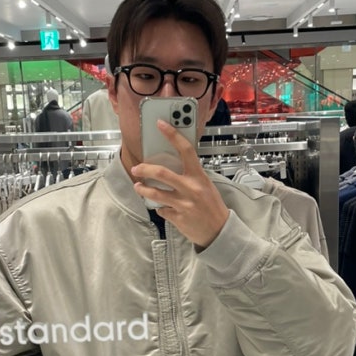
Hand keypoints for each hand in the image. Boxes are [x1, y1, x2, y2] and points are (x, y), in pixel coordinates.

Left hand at [132, 120, 228, 248]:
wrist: (219, 231)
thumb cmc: (212, 206)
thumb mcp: (205, 185)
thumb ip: (190, 175)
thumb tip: (171, 163)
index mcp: (199, 176)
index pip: (185, 150)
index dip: (172, 135)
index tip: (160, 124)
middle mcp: (191, 189)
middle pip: (162, 173)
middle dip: (144, 169)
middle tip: (137, 169)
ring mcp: (183, 204)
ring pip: (155, 193)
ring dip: (142, 189)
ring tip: (138, 187)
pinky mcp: (177, 218)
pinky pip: (161, 209)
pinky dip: (160, 207)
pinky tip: (164, 207)